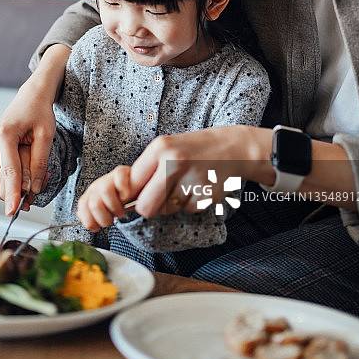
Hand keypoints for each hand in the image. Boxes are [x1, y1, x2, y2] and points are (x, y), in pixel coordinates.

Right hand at [0, 44, 69, 214]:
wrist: (30, 96)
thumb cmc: (40, 112)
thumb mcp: (46, 135)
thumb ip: (39, 163)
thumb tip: (33, 189)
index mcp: (4, 135)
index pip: (8, 172)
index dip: (11, 194)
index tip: (13, 212)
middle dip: (12, 193)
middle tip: (37, 191)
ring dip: (13, 187)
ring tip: (38, 178)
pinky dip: (12, 179)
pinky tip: (30, 172)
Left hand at [77, 166, 132, 229]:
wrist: (133, 188)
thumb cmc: (119, 202)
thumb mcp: (104, 212)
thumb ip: (94, 218)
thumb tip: (91, 226)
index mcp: (90, 197)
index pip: (82, 209)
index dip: (90, 221)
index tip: (98, 227)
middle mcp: (97, 187)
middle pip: (94, 204)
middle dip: (105, 218)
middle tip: (112, 218)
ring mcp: (108, 178)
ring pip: (105, 191)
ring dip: (115, 206)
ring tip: (121, 211)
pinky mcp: (122, 172)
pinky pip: (119, 177)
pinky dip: (124, 189)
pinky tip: (126, 196)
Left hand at [128, 125, 269, 216]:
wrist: (233, 147)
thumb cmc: (193, 149)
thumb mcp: (166, 148)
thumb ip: (146, 170)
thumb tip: (125, 197)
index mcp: (160, 148)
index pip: (132, 184)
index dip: (130, 197)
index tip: (133, 200)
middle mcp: (174, 163)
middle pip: (146, 207)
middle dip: (150, 207)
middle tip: (159, 198)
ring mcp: (192, 179)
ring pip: (167, 210)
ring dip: (173, 203)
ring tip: (185, 184)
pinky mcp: (207, 195)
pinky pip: (187, 210)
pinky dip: (190, 203)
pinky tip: (198, 187)